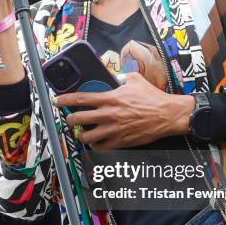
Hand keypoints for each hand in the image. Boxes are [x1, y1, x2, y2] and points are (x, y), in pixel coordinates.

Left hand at [52, 72, 193, 149]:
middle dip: (70, 119)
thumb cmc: (152, 97)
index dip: (66, 100)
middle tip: (70, 118)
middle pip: (79, 119)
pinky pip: (101, 148)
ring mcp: (114, 130)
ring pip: (87, 137)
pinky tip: (96, 142)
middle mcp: (109, 114)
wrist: (167, 115)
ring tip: (81, 133)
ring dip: (81, 135)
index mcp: (111, 98)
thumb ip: (121, 77)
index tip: (58, 101)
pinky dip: (95, 146)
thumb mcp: (135, 80)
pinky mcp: (121, 141)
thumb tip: (114, 76)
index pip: (81, 98)